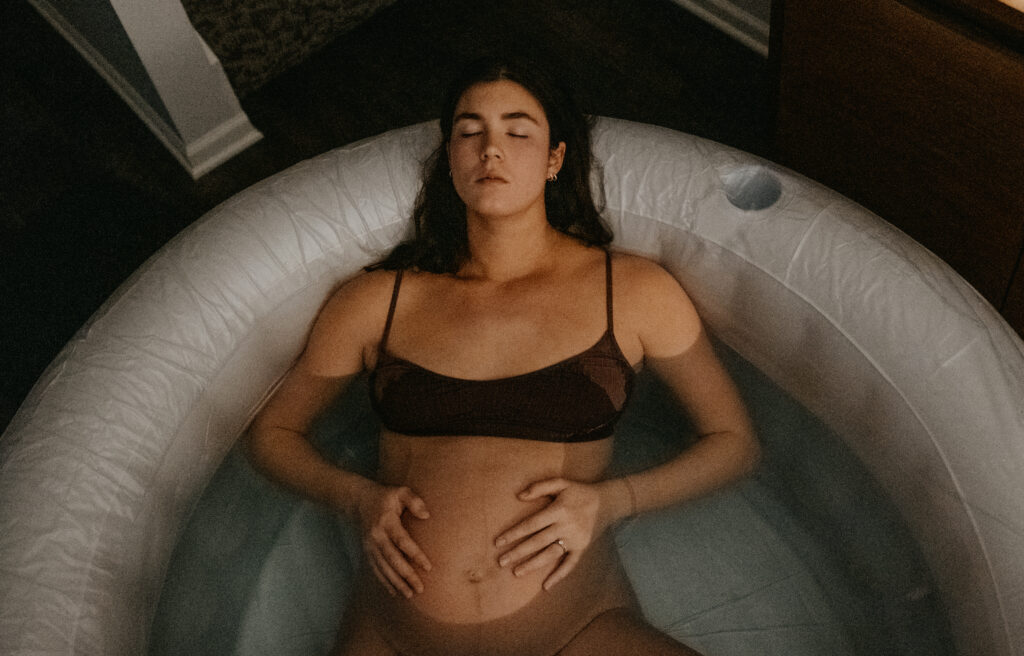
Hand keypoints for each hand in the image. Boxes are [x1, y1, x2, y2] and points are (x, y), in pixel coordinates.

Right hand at [353, 482, 432, 598]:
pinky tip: (395, 592)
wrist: (358, 500)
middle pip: (393, 559)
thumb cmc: (385, 496)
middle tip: (420, 589)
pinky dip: (385, 582)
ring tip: (410, 595)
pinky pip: (376, 569)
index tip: (428, 567)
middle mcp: (377, 536)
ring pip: (384, 568)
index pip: (402, 541)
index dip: (415, 555)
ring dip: (396, 583)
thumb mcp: (400, 492)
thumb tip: (426, 516)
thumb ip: (414, 501)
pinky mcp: (367, 551)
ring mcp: (370, 546)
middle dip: (406, 576)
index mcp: (386, 522)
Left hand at [493, 478, 611, 590]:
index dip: (514, 533)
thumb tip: (519, 496)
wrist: (606, 502)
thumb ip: (540, 487)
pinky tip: (546, 586)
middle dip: (518, 552)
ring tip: (516, 572)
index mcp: (558, 510)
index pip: (531, 524)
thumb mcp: (561, 483)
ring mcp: (574, 539)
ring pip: (550, 554)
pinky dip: (559, 576)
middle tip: (501, 561)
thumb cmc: (578, 492)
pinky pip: (570, 564)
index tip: (498, 542)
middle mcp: (565, 526)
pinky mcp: (582, 548)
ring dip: (533, 564)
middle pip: (537, 541)